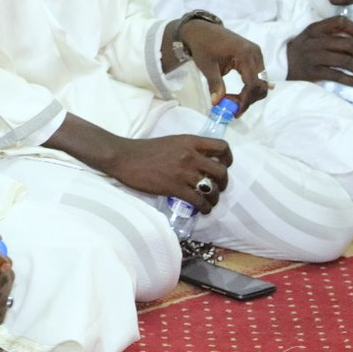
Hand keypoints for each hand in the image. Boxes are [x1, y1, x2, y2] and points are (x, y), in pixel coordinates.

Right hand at [96, 134, 231, 211]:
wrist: (125, 158)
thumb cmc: (145, 150)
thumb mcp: (172, 142)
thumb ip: (188, 149)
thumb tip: (201, 161)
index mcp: (190, 141)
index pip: (222, 147)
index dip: (228, 158)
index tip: (224, 165)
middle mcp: (191, 156)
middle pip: (221, 172)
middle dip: (223, 183)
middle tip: (217, 188)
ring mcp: (183, 172)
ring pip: (212, 189)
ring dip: (214, 198)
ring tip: (209, 202)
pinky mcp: (175, 188)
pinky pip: (198, 201)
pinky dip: (204, 208)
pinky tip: (202, 209)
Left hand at [170, 18, 270, 110]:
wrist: (201, 30)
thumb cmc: (202, 46)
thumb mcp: (207, 66)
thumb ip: (215, 84)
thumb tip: (217, 103)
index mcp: (244, 53)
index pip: (252, 83)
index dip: (245, 100)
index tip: (235, 112)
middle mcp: (255, 53)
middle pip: (260, 84)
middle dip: (248, 99)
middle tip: (231, 107)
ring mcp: (256, 53)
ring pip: (261, 81)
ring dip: (249, 95)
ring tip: (231, 100)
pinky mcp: (254, 55)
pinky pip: (258, 76)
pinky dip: (249, 87)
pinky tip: (237, 94)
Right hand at [286, 16, 352, 86]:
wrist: (279, 64)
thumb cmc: (302, 50)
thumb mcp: (315, 37)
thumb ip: (339, 36)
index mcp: (315, 28)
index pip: (341, 22)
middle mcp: (314, 41)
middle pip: (347, 44)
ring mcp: (313, 57)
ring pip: (345, 60)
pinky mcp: (313, 72)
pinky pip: (337, 76)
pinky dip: (352, 80)